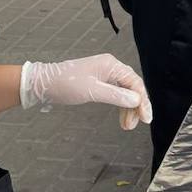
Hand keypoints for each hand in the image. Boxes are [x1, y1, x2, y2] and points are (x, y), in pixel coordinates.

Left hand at [21, 55, 151, 129]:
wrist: (44, 83)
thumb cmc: (66, 84)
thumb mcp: (92, 91)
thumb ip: (116, 96)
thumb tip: (136, 100)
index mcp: (111, 65)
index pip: (135, 83)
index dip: (143, 101)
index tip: (146, 118)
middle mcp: (111, 67)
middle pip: (132, 87)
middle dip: (136, 107)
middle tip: (136, 125)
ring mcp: (105, 75)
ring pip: (125, 93)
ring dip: (128, 109)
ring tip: (127, 126)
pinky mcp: (99, 83)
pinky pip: (116, 94)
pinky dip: (119, 107)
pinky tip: (122, 118)